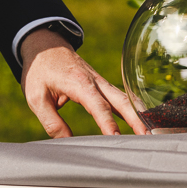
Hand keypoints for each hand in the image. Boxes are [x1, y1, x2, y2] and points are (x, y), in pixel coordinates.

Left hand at [19, 28, 147, 136]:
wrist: (45, 45)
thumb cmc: (39, 70)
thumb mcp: (36, 97)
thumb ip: (52, 121)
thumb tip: (66, 141)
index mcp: (79, 83)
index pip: (98, 106)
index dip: (107, 122)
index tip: (115, 137)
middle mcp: (96, 81)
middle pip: (121, 100)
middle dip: (136, 118)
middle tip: (147, 135)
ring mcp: (101, 82)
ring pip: (125, 98)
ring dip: (139, 114)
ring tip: (151, 132)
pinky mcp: (102, 85)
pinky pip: (120, 97)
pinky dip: (133, 109)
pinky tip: (141, 121)